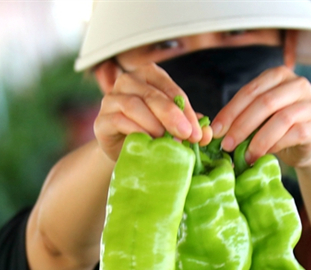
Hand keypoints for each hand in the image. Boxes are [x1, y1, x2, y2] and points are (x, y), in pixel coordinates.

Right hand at [94, 63, 212, 161]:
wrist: (125, 152)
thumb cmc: (151, 133)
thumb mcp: (173, 127)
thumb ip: (190, 125)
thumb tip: (208, 132)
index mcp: (148, 75)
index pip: (170, 89)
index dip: (187, 111)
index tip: (198, 133)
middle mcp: (127, 81)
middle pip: (152, 95)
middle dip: (173, 116)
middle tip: (188, 136)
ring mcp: (111, 99)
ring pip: (134, 105)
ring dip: (154, 124)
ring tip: (168, 141)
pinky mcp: (101, 120)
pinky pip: (119, 120)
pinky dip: (137, 131)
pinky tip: (149, 142)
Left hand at [210, 66, 310, 167]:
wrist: (304, 144)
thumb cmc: (275, 127)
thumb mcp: (257, 115)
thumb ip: (241, 115)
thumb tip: (214, 130)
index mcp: (279, 75)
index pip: (251, 90)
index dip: (231, 111)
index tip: (215, 131)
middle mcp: (298, 84)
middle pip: (265, 102)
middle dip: (242, 126)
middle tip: (226, 145)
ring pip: (282, 119)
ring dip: (258, 140)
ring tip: (244, 156)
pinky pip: (294, 135)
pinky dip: (275, 146)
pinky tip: (262, 156)